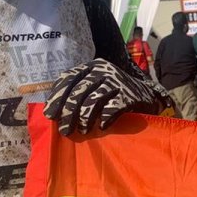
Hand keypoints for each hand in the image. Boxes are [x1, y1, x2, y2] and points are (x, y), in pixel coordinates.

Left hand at [44, 59, 173, 134]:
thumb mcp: (95, 87)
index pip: (68, 78)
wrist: (147, 96)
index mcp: (91, 66)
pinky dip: (104, 119)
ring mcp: (118, 80)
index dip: (57, 97)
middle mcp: (103, 69)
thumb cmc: (114, 95)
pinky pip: (112, 108)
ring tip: (82, 131)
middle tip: (64, 130)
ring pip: (94, 99)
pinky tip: (102, 127)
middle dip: (69, 112)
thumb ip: (77, 93)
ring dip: (85, 118)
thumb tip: (52, 112)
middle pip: (79, 90)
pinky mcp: (129, 94)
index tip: (49, 115)